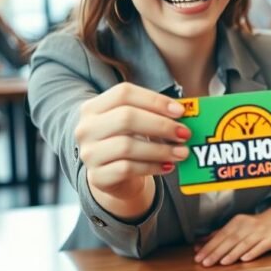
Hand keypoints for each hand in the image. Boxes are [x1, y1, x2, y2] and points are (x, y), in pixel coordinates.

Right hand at [75, 82, 189, 211]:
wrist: (113, 177)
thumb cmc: (129, 142)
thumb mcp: (137, 124)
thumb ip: (154, 114)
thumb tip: (183, 112)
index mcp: (94, 107)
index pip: (124, 93)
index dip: (154, 100)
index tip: (180, 111)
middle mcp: (86, 128)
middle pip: (126, 118)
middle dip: (160, 125)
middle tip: (184, 133)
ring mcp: (89, 153)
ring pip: (127, 146)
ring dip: (160, 149)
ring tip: (181, 152)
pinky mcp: (97, 176)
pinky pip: (127, 169)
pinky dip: (152, 166)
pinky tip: (167, 166)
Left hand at [193, 202, 270, 266]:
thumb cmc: (256, 226)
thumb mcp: (238, 226)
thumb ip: (219, 235)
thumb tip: (199, 244)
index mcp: (237, 222)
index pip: (221, 235)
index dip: (209, 247)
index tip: (198, 257)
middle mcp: (248, 225)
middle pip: (230, 240)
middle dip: (217, 252)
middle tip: (205, 263)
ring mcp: (261, 232)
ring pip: (245, 243)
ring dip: (233, 253)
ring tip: (222, 262)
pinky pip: (262, 246)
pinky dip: (253, 252)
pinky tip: (245, 259)